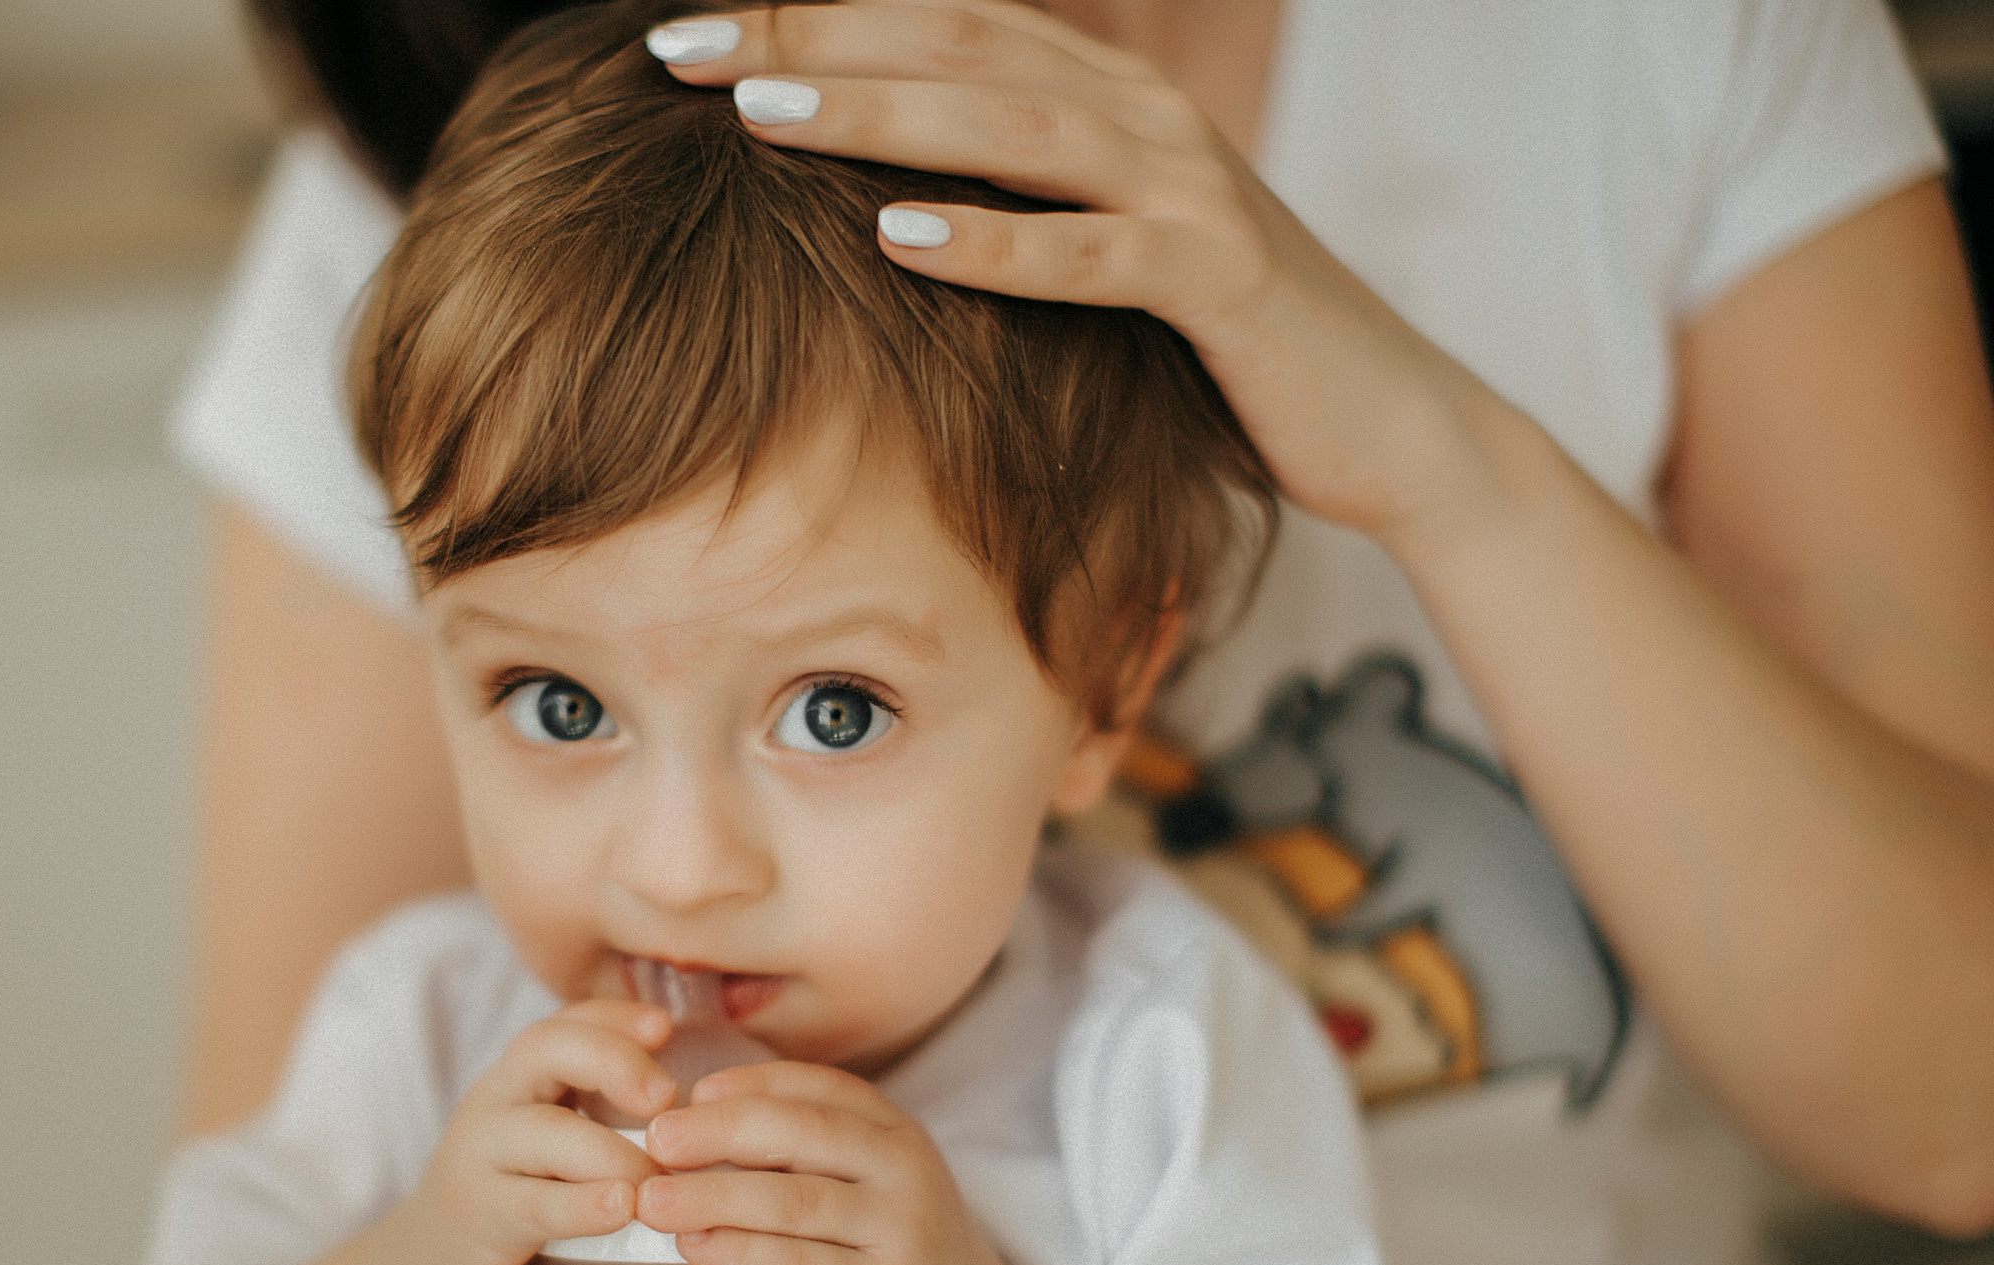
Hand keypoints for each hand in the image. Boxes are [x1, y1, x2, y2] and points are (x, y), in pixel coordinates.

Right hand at [364, 1000, 673, 1264]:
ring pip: (542, 1132)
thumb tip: (706, 1104)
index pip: (565, 1021)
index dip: (615, 1016)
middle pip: (542, 1049)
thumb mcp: (555, 1149)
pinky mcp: (477, 1223)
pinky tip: (618, 1207)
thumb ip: (606, 1117)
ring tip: (659, 1176)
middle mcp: (494, 1105)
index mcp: (521, 1081)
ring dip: (612, 1149)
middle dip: (611, 1060)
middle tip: (667, 1096)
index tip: (665, 1026)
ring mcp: (478, 1161)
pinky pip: (530, 1204)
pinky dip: (578, 1204)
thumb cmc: (515, 1206)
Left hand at [637, 1061, 1049, 1264]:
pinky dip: (738, 1252)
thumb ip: (813, 1159)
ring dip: (712, 1195)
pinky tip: (694, 1247)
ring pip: (791, 1199)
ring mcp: (903, 1234)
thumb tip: (701, 1125)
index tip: (688, 1095)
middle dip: (716, 1130)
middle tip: (654, 1139)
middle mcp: (908, 1173)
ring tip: (651, 1199)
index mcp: (899, 1135)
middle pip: (799, 1130)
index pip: (816, 1085)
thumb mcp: (874, 1196)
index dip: (746, 1083)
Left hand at [650, 2, 1510, 559]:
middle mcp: (1145, 117)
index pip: (941, 25)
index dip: (816, 17)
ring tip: (765, 117)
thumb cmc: (1222, 343)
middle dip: (816, 42)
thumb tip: (877, 195)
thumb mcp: (1107, 248)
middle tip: (687, 50)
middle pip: (959, 49)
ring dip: (884, 117)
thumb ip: (1015, 200)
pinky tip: (902, 238)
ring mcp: (1190, 191)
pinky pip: (1097, 257)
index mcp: (1106, 97)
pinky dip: (999, 245)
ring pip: (1017, 128)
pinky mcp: (1222, 282)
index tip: (689, 34)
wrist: (1385, 416)